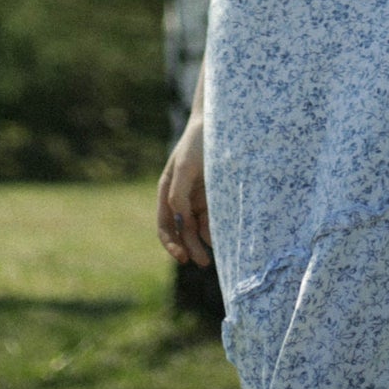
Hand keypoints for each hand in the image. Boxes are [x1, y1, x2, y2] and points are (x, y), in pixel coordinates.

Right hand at [156, 117, 211, 266]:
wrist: (219, 125)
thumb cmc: (197, 143)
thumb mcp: (185, 166)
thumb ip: (179, 192)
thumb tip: (180, 218)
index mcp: (167, 191)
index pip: (165, 225)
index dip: (171, 243)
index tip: (182, 256)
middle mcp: (180, 198)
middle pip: (182, 232)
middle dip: (190, 248)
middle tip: (203, 263)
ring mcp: (197, 199)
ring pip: (197, 229)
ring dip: (202, 244)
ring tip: (212, 258)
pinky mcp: (213, 197)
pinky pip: (212, 219)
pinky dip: (214, 231)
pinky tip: (223, 238)